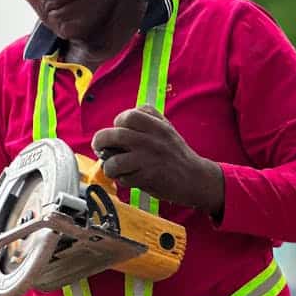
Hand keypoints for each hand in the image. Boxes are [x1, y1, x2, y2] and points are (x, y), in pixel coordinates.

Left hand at [91, 106, 225, 215]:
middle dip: (100, 141)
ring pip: (115, 160)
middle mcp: (153, 140)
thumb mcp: (166, 129)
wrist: (196, 178)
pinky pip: (124, 177)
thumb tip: (117, 126)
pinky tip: (128, 178)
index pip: (128, 116)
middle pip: (116, 134)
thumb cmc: (176, 154)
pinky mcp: (149, 177)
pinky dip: (122, 179)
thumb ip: (146, 121)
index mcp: (157, 125)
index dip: (117, 123)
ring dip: (109, 166)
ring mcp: (150, 159)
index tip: (116, 131)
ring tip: (113, 168)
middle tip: (99, 147)